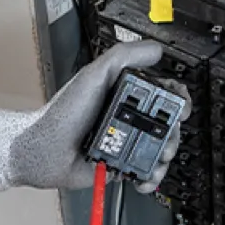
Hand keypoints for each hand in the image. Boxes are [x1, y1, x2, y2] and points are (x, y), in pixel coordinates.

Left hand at [0, 42, 187, 192]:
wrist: (45, 151)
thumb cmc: (62, 112)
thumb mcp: (94, 74)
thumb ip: (123, 57)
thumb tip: (155, 49)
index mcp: (122, 93)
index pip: (160, 92)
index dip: (175, 99)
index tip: (180, 106)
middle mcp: (126, 116)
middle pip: (166, 122)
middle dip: (172, 131)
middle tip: (167, 136)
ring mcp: (123, 141)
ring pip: (159, 148)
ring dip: (164, 155)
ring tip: (157, 157)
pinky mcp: (119, 163)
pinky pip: (144, 170)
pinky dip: (151, 175)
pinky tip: (146, 175)